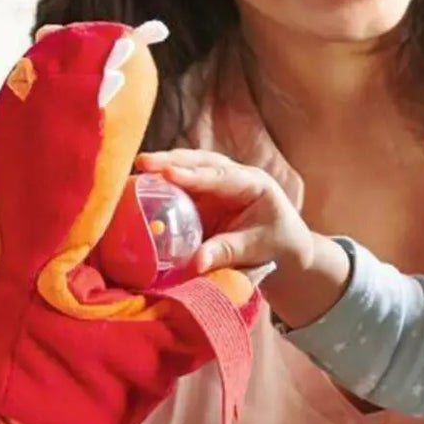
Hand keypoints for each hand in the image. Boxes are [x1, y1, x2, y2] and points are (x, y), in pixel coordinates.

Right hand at [138, 151, 348, 328]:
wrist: (285, 249)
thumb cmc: (277, 245)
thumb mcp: (256, 249)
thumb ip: (227, 252)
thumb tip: (196, 263)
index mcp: (253, 183)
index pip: (220, 176)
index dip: (193, 174)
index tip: (168, 173)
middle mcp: (234, 175)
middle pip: (200, 162)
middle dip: (170, 161)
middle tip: (142, 162)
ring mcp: (217, 184)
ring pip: (188, 168)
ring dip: (163, 167)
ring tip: (138, 169)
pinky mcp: (204, 196)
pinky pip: (182, 186)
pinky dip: (163, 185)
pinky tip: (143, 186)